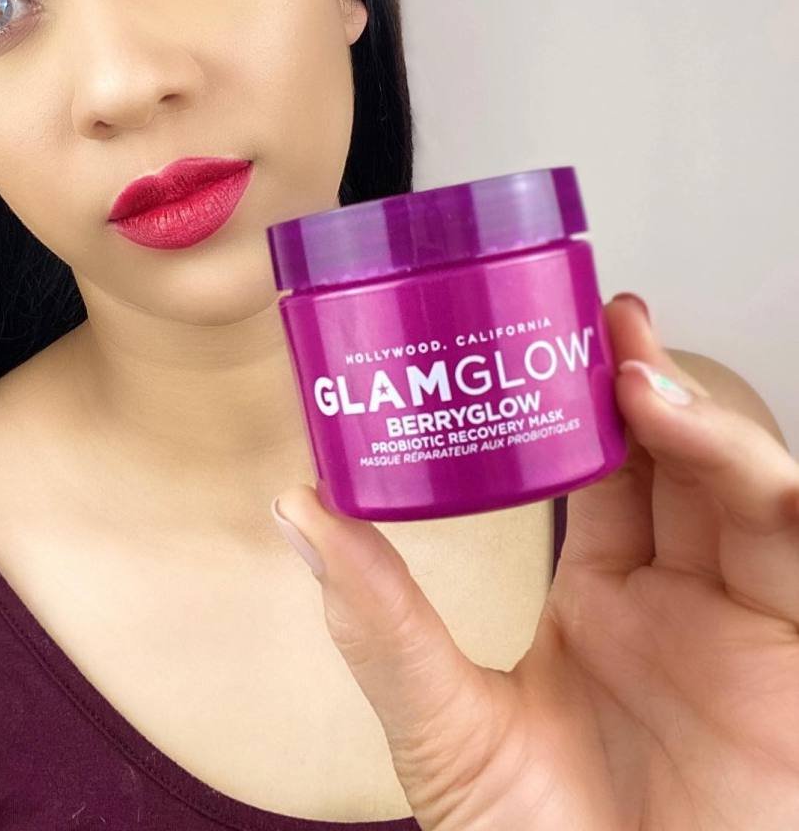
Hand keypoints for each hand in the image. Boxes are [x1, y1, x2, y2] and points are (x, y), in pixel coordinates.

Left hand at [271, 294, 798, 829]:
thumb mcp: (444, 728)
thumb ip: (380, 620)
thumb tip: (296, 505)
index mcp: (603, 605)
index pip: (604, 473)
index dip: (585, 401)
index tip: (541, 333)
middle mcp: (678, 603)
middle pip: (678, 460)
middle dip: (649, 381)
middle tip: (603, 317)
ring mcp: (742, 630)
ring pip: (746, 488)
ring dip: (701, 418)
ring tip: (634, 372)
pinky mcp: (794, 664)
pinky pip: (798, 551)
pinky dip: (759, 483)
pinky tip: (700, 442)